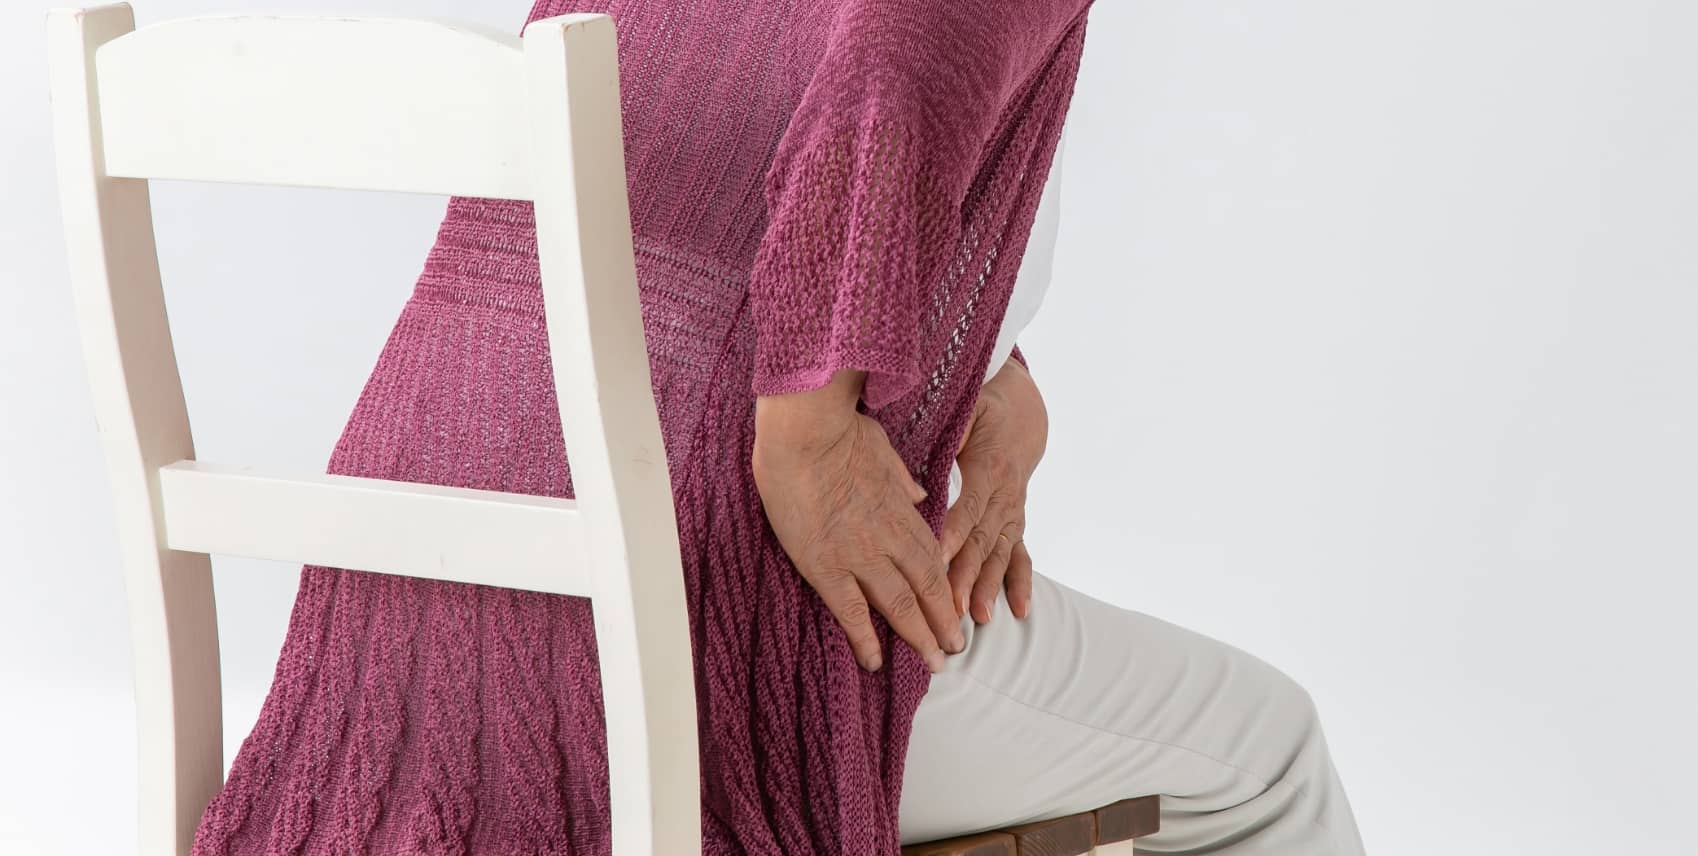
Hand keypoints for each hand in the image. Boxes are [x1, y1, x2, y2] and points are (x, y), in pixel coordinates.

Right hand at [753, 369, 963, 672]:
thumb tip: (919, 496)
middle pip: (928, 589)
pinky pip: (851, 611)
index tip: (955, 607)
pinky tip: (875, 662)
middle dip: (945, 622)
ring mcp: (859, 555)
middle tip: (956, 649)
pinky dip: (866, 639)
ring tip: (934, 663)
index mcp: (904, 510)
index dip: (948, 588)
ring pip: (899, 606)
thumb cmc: (840, 431)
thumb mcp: (884, 449)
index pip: (935, 558)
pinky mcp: (826, 566)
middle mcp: (890, 539)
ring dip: (919, 637)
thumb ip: (903, 478)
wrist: (805, 432)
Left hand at [941, 356, 1047, 623]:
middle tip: (951, 605)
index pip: (969, 505)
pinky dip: (1020, 583)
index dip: (954, 531)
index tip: (938, 557)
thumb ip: (953, 429)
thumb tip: (935, 445)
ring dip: (989, 585)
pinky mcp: (1016, 521)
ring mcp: (1013, 511)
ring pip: (1000, 552)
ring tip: (979, 616)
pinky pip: (1020, 555)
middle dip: (967, 574)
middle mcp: (1006, 494)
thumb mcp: (968, 408)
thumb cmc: (985, 406)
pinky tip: (1020, 610)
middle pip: (983, 539)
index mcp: (990, 466)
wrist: (1023, 408)